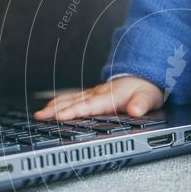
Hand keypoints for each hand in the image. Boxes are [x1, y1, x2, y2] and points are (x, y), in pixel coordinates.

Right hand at [34, 76, 163, 120]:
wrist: (146, 75)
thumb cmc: (146, 89)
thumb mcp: (150, 97)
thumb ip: (142, 104)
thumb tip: (136, 110)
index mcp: (111, 96)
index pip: (90, 105)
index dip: (75, 111)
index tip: (61, 116)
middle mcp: (99, 93)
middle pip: (74, 102)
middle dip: (56, 109)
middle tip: (41, 116)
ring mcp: (94, 93)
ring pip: (71, 98)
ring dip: (54, 106)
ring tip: (40, 114)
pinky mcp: (92, 94)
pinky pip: (73, 97)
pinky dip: (59, 101)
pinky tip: (51, 106)